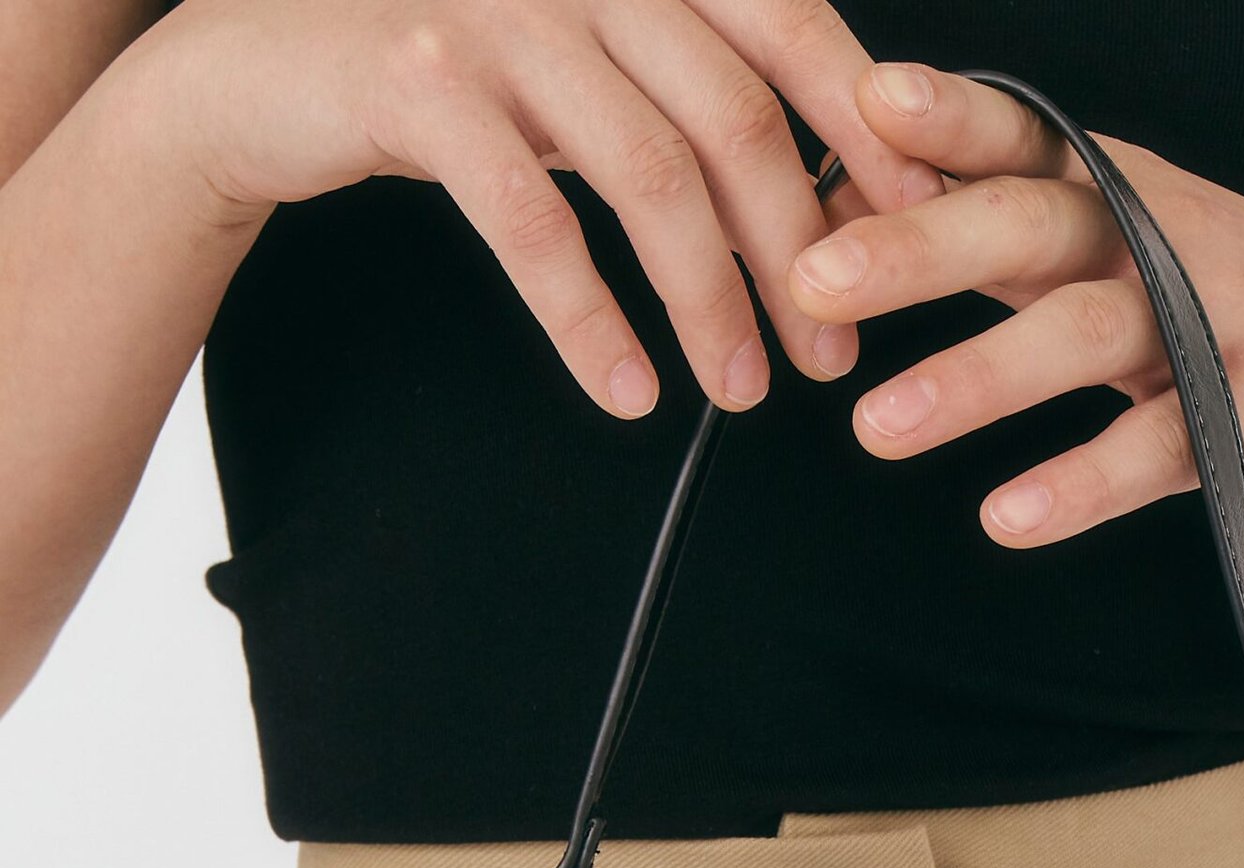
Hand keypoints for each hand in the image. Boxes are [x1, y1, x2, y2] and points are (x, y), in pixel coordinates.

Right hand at [129, 0, 936, 414]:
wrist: (260, 72)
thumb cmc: (448, 81)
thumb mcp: (579, 71)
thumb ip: (678, 99)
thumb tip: (813, 200)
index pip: (788, 25)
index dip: (864, 128)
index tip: (919, 227)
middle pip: (734, 113)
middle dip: (797, 248)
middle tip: (832, 354)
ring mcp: (500, 13)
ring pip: (647, 170)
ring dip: (708, 297)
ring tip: (741, 389)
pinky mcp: (423, 83)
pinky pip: (531, 221)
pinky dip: (589, 318)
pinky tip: (628, 389)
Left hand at [786, 63, 1243, 545]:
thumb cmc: (1220, 304)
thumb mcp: (1110, 252)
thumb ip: (992, 235)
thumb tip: (840, 209)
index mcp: (1112, 192)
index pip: (1018, 140)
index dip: (947, 118)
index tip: (865, 102)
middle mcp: (1157, 236)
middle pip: (1028, 226)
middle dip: (917, 248)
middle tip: (811, 278)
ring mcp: (1210, 320)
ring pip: (1080, 336)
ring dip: (973, 380)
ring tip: (871, 430)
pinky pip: (1152, 450)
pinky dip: (1077, 485)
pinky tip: (1005, 518)